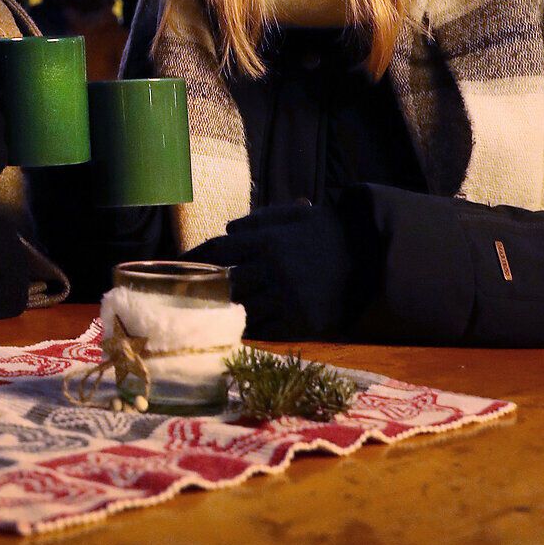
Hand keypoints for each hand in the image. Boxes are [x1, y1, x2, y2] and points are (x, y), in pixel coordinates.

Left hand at [183, 194, 382, 339]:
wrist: (369, 256)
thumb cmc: (327, 231)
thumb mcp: (293, 215)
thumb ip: (258, 221)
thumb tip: (227, 230)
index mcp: (266, 240)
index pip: (218, 251)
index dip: (194, 259)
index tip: (174, 265)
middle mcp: (272, 269)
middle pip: (225, 283)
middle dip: (203, 289)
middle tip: (182, 296)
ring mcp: (286, 298)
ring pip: (242, 308)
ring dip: (223, 312)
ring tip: (203, 315)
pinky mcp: (301, 322)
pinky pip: (265, 329)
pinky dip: (249, 328)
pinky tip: (236, 328)